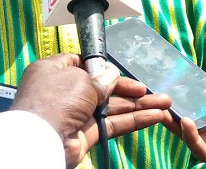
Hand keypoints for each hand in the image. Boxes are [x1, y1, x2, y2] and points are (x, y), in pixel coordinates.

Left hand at [11, 54, 170, 166]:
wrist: (41, 140)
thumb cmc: (55, 100)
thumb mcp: (81, 80)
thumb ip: (101, 78)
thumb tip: (113, 74)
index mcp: (54, 71)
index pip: (81, 64)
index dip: (103, 67)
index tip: (121, 70)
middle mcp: (64, 92)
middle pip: (101, 87)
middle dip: (128, 89)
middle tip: (150, 90)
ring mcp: (75, 114)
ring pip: (111, 107)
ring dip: (137, 106)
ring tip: (164, 104)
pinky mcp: (85, 134)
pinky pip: (112, 124)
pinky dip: (132, 120)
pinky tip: (154, 117)